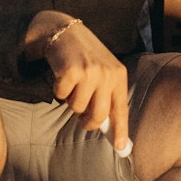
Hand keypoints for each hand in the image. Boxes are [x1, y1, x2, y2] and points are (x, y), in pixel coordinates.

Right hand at [22, 13, 129, 150]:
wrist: (63, 31)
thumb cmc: (83, 56)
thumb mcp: (102, 71)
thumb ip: (105, 95)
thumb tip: (107, 127)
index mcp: (118, 75)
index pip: (121, 109)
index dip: (121, 130)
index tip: (121, 149)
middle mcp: (107, 74)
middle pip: (98, 116)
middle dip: (87, 122)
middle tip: (82, 118)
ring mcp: (90, 73)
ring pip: (77, 108)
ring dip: (70, 100)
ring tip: (72, 83)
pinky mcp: (71, 72)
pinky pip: (61, 96)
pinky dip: (58, 89)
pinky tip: (62, 74)